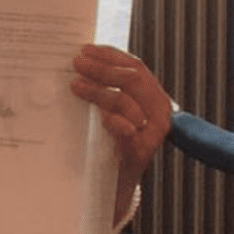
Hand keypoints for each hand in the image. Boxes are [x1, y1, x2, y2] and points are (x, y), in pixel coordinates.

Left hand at [70, 44, 173, 223]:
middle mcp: (158, 111)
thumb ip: (107, 90)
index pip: (135, 66)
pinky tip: (100, 117)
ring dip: (99, 91)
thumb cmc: (111, 142)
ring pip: (126, 102)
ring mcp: (152, 133)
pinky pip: (129, 132)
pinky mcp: (141, 153)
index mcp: (153, 96)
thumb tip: (80, 62)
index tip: (86, 48)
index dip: (111, 55)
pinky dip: (115, 121)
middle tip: (76, 64)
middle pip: (132, 80)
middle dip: (102, 69)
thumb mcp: (113, 112)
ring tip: (76, 86)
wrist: (116, 185)